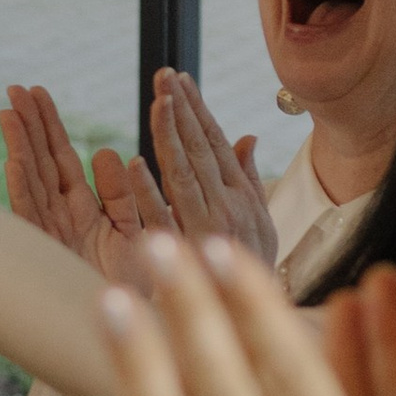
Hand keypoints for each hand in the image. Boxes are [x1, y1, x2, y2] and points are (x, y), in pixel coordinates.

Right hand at [0, 85, 156, 282]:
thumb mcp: (141, 236)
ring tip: (9, 111)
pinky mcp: (55, 261)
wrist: (153, 345)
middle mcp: (67, 227)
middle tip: (15, 88)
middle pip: (43, 168)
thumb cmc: (148, 298)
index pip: (63, 164)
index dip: (48, 128)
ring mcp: (58, 244)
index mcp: (89, 218)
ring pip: (36, 187)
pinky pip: (37, 221)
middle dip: (30, 128)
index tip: (36, 93)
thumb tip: (108, 153)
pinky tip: (14, 163)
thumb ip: (127, 198)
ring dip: (22, 149)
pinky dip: (25, 192)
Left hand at [147, 71, 279, 264]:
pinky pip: (162, 218)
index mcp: (242, 196)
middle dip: (182, 108)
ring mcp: (206, 229)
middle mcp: (227, 207)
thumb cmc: (252, 270)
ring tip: (158, 100)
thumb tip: (246, 136)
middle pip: (199, 150)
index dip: (197, 109)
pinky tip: (134, 163)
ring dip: (170, 135)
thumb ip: (249, 179)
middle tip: (163, 73)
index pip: (215, 143)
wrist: (252, 322)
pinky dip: (148, 191)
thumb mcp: (261, 223)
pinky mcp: (184, 255)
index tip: (179, 78)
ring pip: (184, 174)